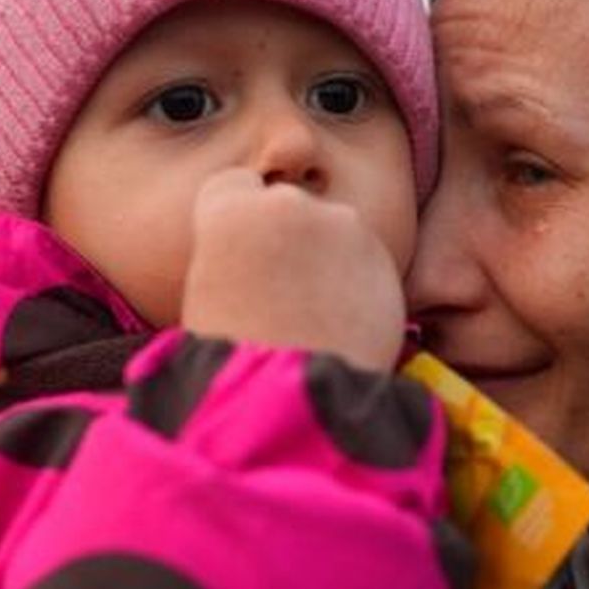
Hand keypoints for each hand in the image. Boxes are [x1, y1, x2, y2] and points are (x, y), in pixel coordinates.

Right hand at [181, 169, 405, 371]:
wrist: (288, 402)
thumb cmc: (230, 362)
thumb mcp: (206, 295)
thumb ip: (233, 255)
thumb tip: (255, 255)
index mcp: (230, 210)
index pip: (238, 186)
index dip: (242, 220)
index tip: (246, 255)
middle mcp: (288, 203)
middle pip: (290, 207)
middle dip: (291, 238)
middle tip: (284, 296)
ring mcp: (343, 226)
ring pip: (334, 233)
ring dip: (329, 261)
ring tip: (315, 318)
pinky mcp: (383, 258)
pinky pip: (366, 263)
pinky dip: (359, 285)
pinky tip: (343, 325)